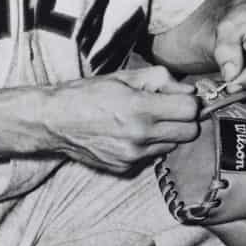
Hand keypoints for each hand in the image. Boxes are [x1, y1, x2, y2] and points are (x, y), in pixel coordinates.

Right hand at [44, 66, 200, 172]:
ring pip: (172, 146)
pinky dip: (148, 146)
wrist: (54, 121)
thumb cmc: (87, 94)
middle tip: (167, 109)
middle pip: (189, 133)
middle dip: (184, 120)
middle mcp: (140, 136)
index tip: (179, 98)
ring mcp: (133, 156)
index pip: (191, 110)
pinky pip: (152, 157)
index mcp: (140, 109)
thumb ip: (161, 79)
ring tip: (144, 121)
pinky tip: (129, 134)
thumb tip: (189, 90)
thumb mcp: (124, 76)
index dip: (189, 101)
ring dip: (166, 134)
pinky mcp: (125, 169)